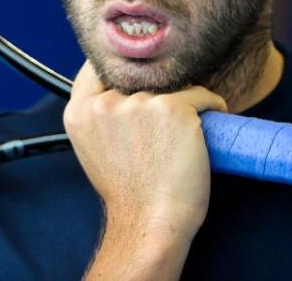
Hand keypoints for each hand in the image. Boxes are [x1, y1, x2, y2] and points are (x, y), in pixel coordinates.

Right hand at [63, 62, 227, 278]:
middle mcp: (105, 104)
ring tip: (182, 136)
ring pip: (171, 86)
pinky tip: (208, 126)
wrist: (151, 223)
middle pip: (138, 78)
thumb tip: (121, 87)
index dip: (119, 71)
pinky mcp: (174, 108)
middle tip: (164, 124)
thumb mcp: (94, 148)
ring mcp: (139, 104)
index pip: (96, 69)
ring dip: (182, 104)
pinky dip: (211, 107)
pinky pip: (202, 95)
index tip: (136, 78)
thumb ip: (99, 114)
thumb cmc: (129, 192)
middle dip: (155, 93)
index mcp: (79, 113)